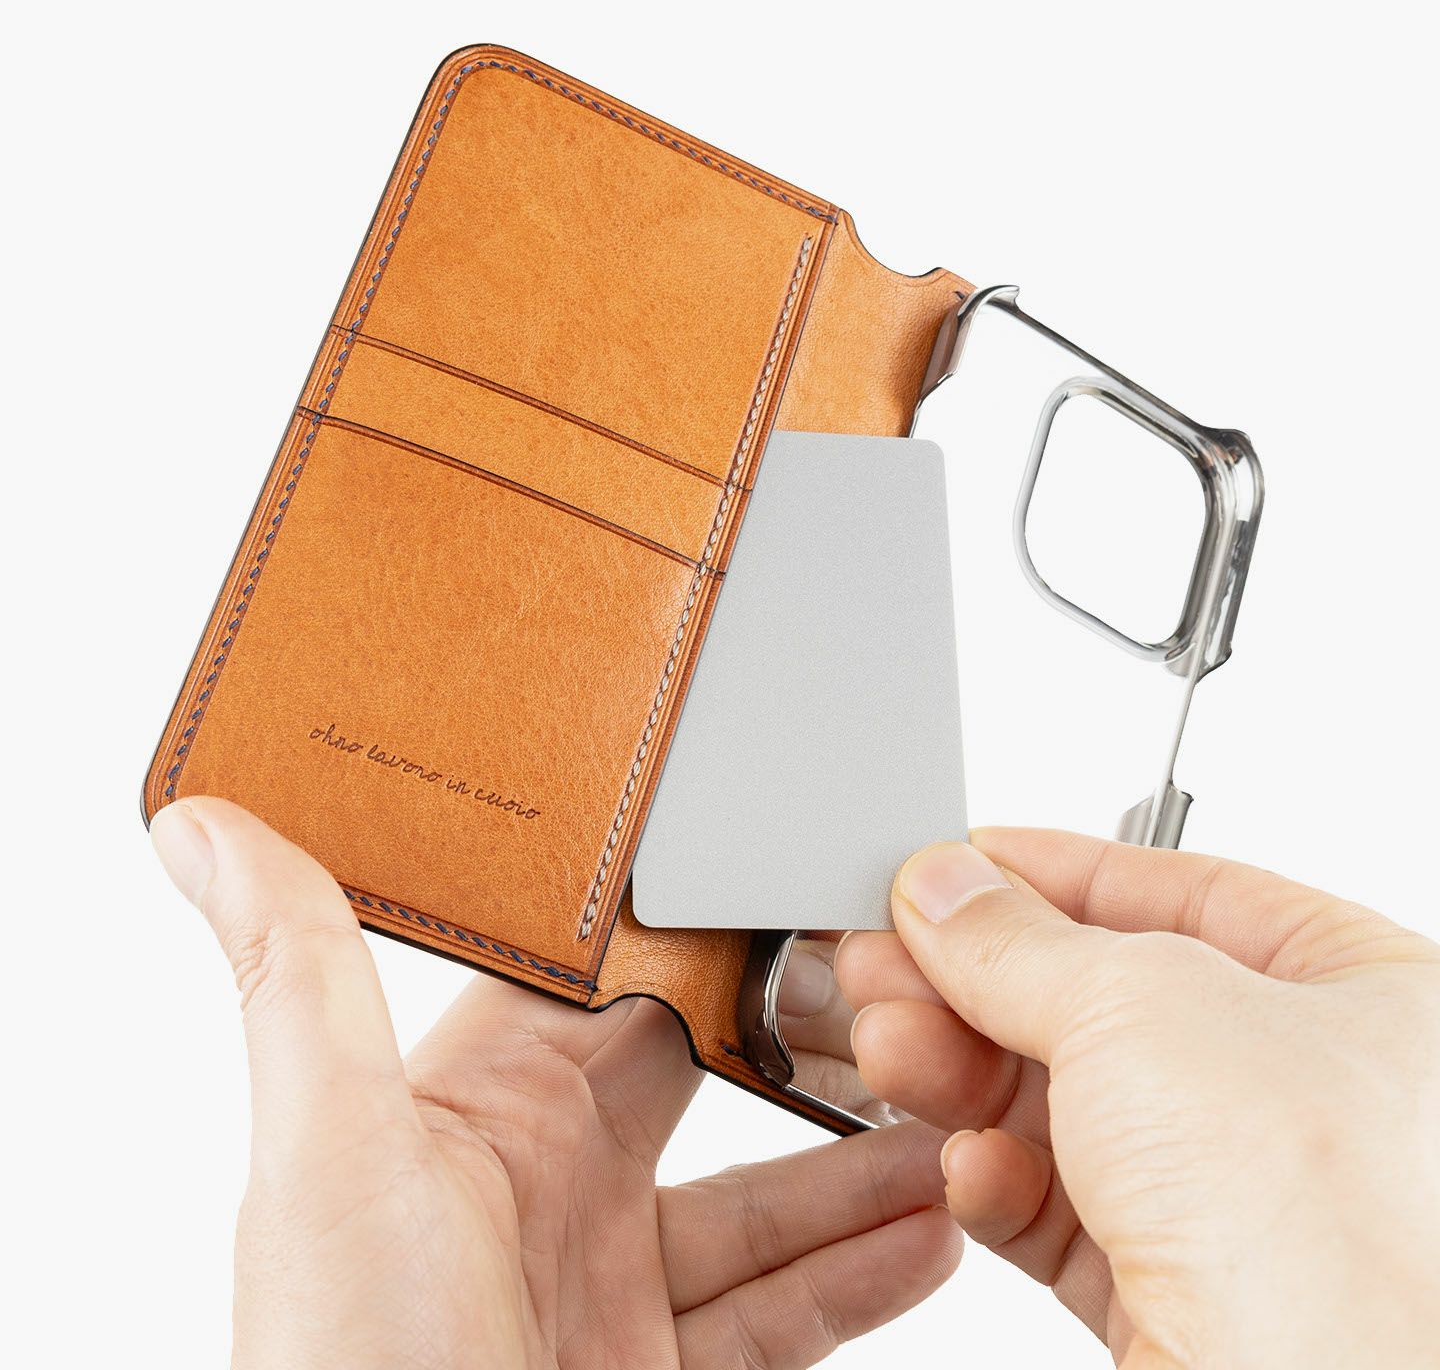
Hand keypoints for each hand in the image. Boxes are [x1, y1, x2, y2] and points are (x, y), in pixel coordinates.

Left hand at [150, 798, 960, 1369]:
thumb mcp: (332, 1154)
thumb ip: (298, 977)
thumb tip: (200, 824)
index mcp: (475, 1113)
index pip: (606, 986)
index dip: (698, 933)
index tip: (786, 881)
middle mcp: (544, 1193)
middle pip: (710, 1086)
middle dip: (806, 1041)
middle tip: (904, 995)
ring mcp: (608, 1291)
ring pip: (765, 1202)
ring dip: (861, 1162)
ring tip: (952, 1110)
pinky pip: (783, 1313)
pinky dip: (860, 1273)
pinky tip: (928, 1231)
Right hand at [838, 829, 1439, 1368]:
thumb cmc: (1327, 1227)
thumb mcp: (1137, 1009)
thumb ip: (1019, 941)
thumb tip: (948, 889)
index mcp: (1367, 997)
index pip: (1187, 894)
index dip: (1057, 872)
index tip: (960, 867)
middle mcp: (1314, 1099)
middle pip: (1104, 1004)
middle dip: (978, 983)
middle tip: (889, 957)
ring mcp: (1249, 1202)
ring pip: (1070, 1107)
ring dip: (964, 1075)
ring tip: (892, 1045)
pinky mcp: (1186, 1292)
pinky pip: (1066, 1208)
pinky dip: (998, 1180)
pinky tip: (966, 1166)